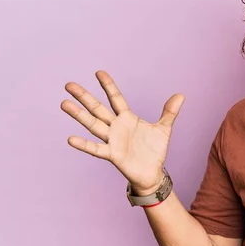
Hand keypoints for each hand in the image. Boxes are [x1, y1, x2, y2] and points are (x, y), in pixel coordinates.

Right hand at [61, 70, 184, 194]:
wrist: (152, 173)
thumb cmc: (155, 151)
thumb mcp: (164, 128)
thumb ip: (170, 112)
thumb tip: (181, 95)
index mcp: (127, 118)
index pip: (116, 98)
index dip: (108, 86)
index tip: (99, 72)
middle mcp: (116, 127)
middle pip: (98, 109)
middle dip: (84, 97)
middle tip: (69, 84)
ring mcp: (112, 140)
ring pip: (93, 125)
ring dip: (79, 115)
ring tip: (64, 103)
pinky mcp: (112, 155)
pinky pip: (96, 149)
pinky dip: (84, 145)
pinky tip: (70, 139)